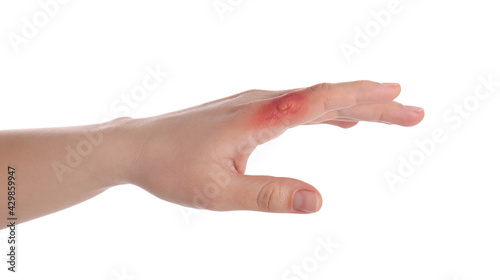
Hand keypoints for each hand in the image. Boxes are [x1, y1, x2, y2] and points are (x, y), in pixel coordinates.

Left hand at [119, 81, 423, 212]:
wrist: (138, 147)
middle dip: (373, 103)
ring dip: (354, 106)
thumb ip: (269, 196)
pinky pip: (298, 107)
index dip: (362, 99)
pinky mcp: (251, 111)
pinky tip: (339, 123)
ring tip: (389, 112)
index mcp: (258, 117)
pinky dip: (326, 113)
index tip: (398, 97)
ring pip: (315, 100)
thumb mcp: (220, 193)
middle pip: (327, 97)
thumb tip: (319, 200)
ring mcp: (256, 103)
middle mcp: (262, 102)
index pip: (321, 102)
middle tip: (413, 111)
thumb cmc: (173, 169)